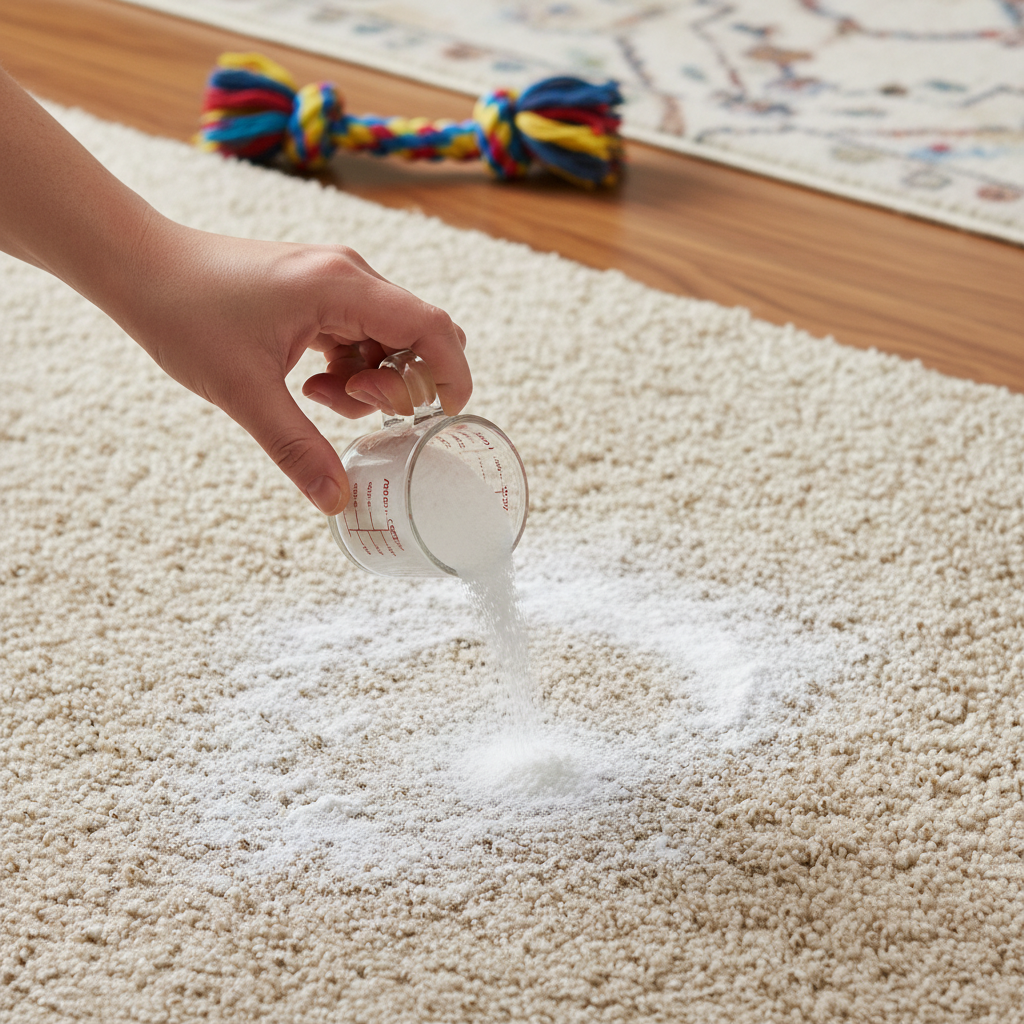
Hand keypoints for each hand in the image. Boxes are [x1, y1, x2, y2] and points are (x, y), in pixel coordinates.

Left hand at [113, 220, 470, 514]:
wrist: (140, 266)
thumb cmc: (186, 314)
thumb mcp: (244, 393)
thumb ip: (297, 448)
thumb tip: (337, 500)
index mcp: (340, 287)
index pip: (429, 327)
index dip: (451, 373)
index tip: (446, 415)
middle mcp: (348, 275)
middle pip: (416, 334)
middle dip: (401, 383)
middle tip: (355, 408)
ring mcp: (334, 281)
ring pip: (387, 339)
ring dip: (368, 380)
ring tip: (315, 398)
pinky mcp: (318, 292)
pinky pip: (359, 336)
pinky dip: (347, 368)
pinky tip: (307, 383)